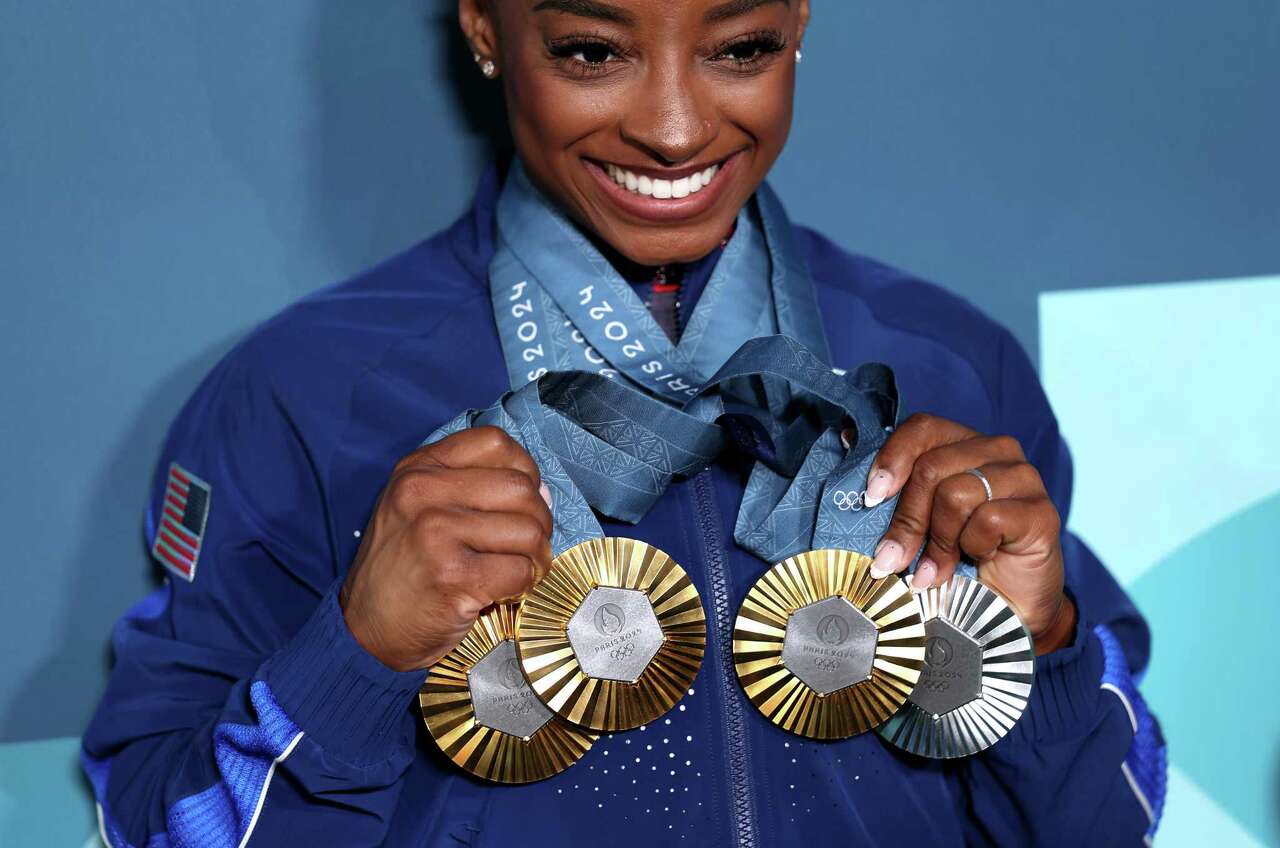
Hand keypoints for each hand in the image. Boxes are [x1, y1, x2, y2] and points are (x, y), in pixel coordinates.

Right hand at [339, 427, 553, 671]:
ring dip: (534, 557)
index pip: (495, 442)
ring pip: (529, 531)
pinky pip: (521, 571)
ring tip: (515, 570)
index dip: (524, 470)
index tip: (520, 501)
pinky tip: (502, 592)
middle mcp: (423, 492)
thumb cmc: (404, 569)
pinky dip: (523, 586)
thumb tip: (543, 491)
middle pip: (521, 487)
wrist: (366, 629)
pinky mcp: (452, 575)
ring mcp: (436, 532)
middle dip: (539, 520)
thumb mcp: (419, 508)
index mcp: (418, 468)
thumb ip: (472, 487)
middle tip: (526, 545)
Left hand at [858, 413, 1075, 654]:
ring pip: (956, 494)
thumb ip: (892, 486)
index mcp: (963, 443)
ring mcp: (1024, 478)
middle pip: (932, 468)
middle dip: (907, 520)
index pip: (922, 428)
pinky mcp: (1041, 512)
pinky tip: (979, 560)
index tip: (871, 498)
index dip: (892, 459)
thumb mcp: (917, 520)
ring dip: (938, 542)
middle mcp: (996, 451)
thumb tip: (846, 439)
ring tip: (935, 570)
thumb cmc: (957, 560)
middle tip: (892, 560)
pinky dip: (972, 547)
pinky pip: (988, 519)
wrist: (1006, 610)